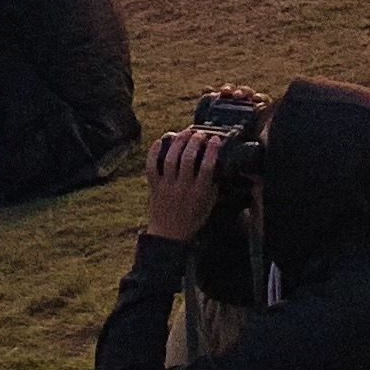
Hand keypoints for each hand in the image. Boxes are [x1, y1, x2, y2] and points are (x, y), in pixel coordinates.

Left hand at [144, 125, 229, 242]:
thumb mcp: (209, 204)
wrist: (168, 236)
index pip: (207, 166)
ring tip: (184, 133)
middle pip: (188, 158)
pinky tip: (160, 141)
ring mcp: (167, 186)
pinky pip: (151, 166)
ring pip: (171, 159)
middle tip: (200, 133)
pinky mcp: (154, 186)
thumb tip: (218, 164)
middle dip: (195, 141)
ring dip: (178, 142)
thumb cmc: (191, 220)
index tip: (216, 139)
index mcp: (199, 192)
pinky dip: (154, 152)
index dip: (212, 150)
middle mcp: (183, 188)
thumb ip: (213, 185)